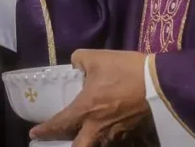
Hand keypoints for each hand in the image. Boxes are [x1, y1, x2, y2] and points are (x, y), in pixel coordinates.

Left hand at [30, 50, 150, 145]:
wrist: (160, 83)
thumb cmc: (125, 70)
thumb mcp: (97, 57)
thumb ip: (80, 59)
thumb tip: (75, 63)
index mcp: (85, 109)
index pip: (60, 124)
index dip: (45, 130)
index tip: (35, 134)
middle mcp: (98, 127)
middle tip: (62, 141)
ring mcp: (117, 133)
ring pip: (99, 145)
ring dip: (90, 141)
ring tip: (86, 134)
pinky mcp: (133, 133)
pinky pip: (116, 140)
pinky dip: (110, 138)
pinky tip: (110, 130)